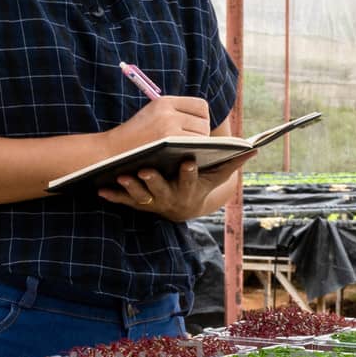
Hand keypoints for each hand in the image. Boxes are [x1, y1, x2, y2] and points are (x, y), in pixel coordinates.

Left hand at [99, 160, 220, 220]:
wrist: (183, 208)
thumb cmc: (200, 185)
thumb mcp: (216, 177)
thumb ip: (232, 163)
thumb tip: (254, 149)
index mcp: (188, 188)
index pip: (191, 180)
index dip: (190, 173)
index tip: (189, 161)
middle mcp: (170, 197)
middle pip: (162, 190)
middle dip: (155, 181)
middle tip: (146, 170)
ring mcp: (153, 201)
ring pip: (141, 196)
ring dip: (131, 188)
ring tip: (122, 176)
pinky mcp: (138, 202)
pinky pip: (124, 201)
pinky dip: (113, 196)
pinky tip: (101, 189)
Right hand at [106, 95, 211, 154]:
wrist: (110, 152)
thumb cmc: (133, 138)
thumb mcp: (151, 116)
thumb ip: (174, 114)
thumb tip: (203, 121)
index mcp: (164, 101)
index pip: (201, 106)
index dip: (203, 119)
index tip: (197, 130)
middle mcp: (168, 111)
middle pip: (204, 122)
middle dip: (202, 135)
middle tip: (193, 146)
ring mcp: (168, 126)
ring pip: (202, 136)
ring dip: (200, 146)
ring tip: (188, 153)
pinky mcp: (168, 141)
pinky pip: (195, 146)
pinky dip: (194, 153)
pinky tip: (187, 159)